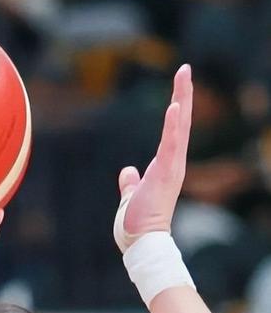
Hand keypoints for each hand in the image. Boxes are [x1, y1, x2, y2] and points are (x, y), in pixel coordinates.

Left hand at [115, 65, 192, 250]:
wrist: (141, 243)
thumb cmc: (136, 224)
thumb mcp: (132, 197)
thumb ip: (131, 182)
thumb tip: (127, 171)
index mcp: (164, 168)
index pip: (172, 133)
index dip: (175, 110)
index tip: (178, 89)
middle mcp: (172, 165)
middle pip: (180, 123)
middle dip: (183, 95)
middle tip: (185, 69)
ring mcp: (171, 168)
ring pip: (179, 128)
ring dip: (182, 100)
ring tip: (184, 75)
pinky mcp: (165, 174)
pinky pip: (170, 145)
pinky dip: (172, 125)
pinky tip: (175, 105)